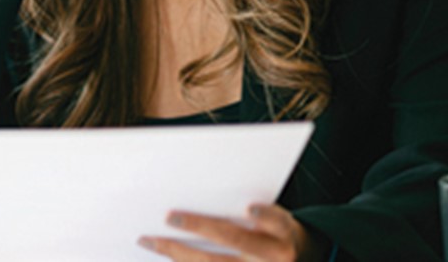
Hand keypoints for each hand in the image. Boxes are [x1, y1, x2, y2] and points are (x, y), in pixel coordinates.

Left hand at [137, 205, 322, 261]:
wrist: (297, 260)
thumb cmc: (274, 231)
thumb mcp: (276, 218)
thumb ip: (251, 210)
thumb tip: (206, 193)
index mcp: (284, 233)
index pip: (276, 222)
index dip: (264, 216)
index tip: (249, 209)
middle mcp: (273, 256)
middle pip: (236, 241)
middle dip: (201, 227)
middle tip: (170, 216)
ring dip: (178, 253)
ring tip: (150, 241)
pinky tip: (164, 255)